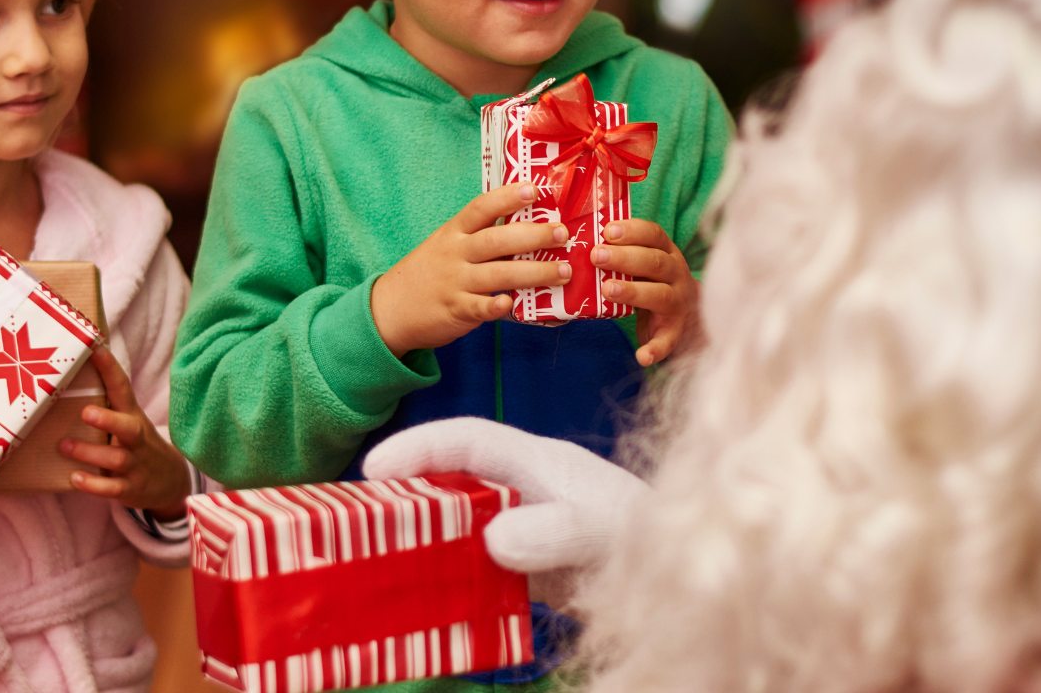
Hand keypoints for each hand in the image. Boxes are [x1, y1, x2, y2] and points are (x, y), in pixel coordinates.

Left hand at [59, 347, 191, 516]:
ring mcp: (135, 465)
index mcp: (132, 416)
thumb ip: (106, 403)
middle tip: (85, 412)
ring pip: (116, 458)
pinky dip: (94, 485)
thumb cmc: (137, 444)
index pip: (123, 389)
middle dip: (108, 419)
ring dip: (89, 452)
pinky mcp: (130, 489)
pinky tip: (75, 478)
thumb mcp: (129, 421)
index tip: (94, 348)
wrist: (171, 482)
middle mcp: (136, 440)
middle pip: (128, 427)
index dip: (110, 369)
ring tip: (64, 445)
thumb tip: (71, 373)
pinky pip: (112, 489)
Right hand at [362, 417, 647, 607]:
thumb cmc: (643, 535)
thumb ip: (551, 529)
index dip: (420, 448)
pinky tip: (421, 599)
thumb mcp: (600, 530)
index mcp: (539, 461)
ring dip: (419, 535)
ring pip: (456, 521)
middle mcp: (523, 488)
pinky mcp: (525, 567)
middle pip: (451, 478)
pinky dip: (445, 576)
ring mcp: (522, 527)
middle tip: (357, 515)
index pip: (469, 440)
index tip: (376, 469)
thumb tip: (491, 537)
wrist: (684, 576)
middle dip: (404, 490)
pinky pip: (473, 565)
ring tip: (374, 556)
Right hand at [371, 184, 572, 356]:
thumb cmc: (432, 271)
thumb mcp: (449, 245)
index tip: (534, 189)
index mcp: (454, 232)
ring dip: (534, 272)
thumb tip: (530, 224)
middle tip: (562, 233)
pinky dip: (496, 305)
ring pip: (498, 274)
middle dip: (533, 235)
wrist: (392, 307)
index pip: (481, 208)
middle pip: (496, 240)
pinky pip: (479, 308)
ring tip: (563, 271)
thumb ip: (482, 237)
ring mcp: (455, 282)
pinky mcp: (456, 310)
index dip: (507, 197)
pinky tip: (513, 303)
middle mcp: (455, 254)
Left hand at [592, 219, 701, 365]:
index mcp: (667, 252)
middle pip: (654, 262)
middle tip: (595, 256)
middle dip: (624, 258)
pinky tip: (641, 355)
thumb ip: (620, 251)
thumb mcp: (644, 261)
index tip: (607, 231)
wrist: (688, 314)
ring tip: (607, 290)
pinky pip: (667, 341)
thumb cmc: (652, 281)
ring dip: (633, 292)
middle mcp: (676, 274)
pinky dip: (656, 349)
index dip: (632, 231)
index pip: (654, 234)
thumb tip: (578, 240)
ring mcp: (678, 303)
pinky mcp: (675, 331)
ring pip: (659, 295)